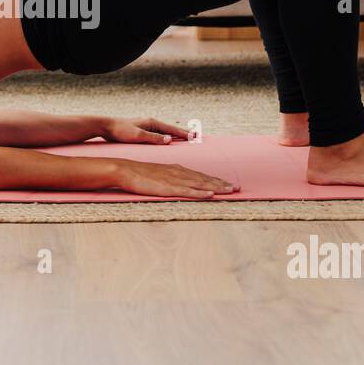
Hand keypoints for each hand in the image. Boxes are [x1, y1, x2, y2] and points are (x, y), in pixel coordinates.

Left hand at [101, 117, 189, 144]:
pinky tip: (168, 140)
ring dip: (176, 135)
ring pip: (166, 131)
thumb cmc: (120, 131)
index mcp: (152, 123)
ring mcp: (147, 127)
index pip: (172, 129)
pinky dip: (167, 136)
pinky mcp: (142, 131)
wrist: (106, 126)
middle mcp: (151, 123)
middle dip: (184, 133)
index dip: (184, 134)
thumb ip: (153, 138)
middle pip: (171, 129)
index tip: (196, 137)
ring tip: (187, 138)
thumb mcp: (137, 136)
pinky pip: (159, 134)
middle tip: (197, 136)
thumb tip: (170, 139)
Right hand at [111, 159, 236, 198]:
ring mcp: (174, 180)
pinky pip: (187, 191)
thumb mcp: (159, 173)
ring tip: (230, 191)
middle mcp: (179, 173)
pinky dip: (200, 192)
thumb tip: (180, 183)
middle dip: (222, 183)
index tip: (229, 184)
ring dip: (216, 187)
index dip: (215, 180)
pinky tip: (210, 194)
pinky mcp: (168, 188)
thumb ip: (171, 177)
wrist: (125, 170)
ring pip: (200, 184)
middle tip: (238, 188)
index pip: (200, 175)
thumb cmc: (140, 174)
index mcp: (177, 170)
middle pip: (204, 179)